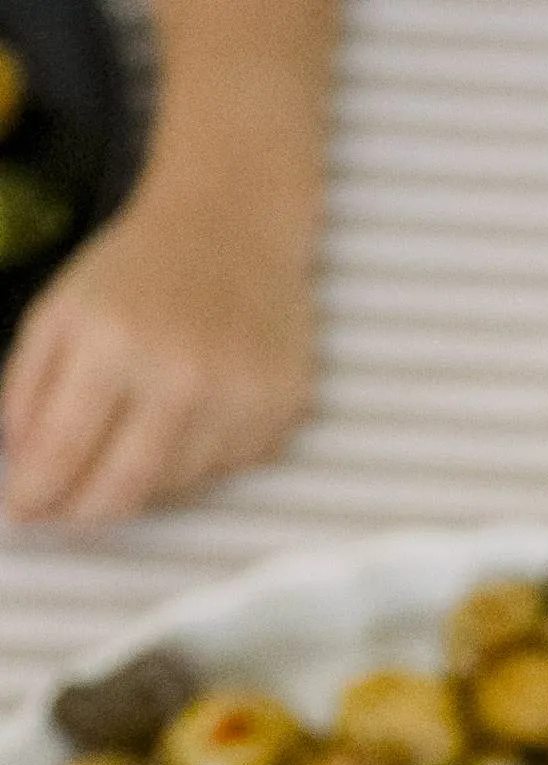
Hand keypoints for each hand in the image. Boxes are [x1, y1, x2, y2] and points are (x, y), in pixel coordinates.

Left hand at [1, 182, 319, 524]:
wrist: (234, 228)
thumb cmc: (138, 269)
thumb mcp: (59, 313)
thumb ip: (27, 390)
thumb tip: (24, 469)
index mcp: (113, 345)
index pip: (62, 452)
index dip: (35, 495)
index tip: (23, 510)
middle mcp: (183, 378)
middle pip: (123, 489)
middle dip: (82, 513)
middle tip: (63, 514)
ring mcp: (242, 400)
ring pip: (176, 486)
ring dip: (141, 480)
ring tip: (127, 442)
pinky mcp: (284, 413)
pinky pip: (227, 469)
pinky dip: (197, 459)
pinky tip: (186, 419)